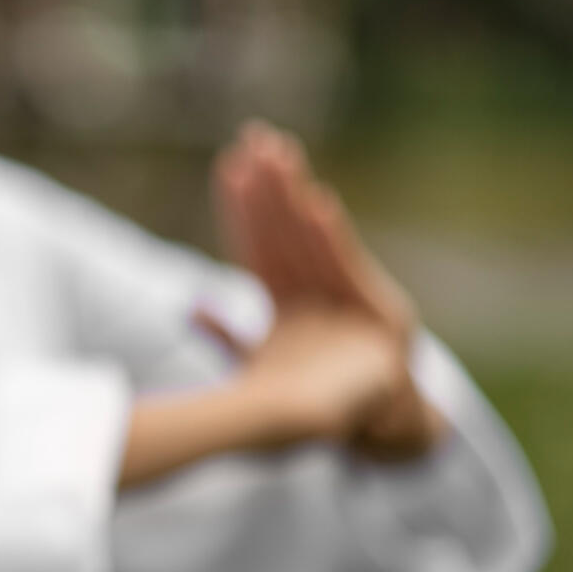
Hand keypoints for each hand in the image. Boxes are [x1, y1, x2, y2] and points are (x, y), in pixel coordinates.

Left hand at [209, 121, 445, 457]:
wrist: (370, 433)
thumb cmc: (310, 404)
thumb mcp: (258, 368)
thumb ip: (227, 338)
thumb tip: (190, 309)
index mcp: (286, 301)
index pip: (258, 244)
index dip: (242, 208)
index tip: (227, 166)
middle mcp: (317, 292)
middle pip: (284, 232)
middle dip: (268, 188)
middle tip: (253, 137)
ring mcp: (348, 300)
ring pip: (311, 242)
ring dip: (294, 200)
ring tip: (281, 157)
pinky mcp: (382, 315)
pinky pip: (347, 268)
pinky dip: (330, 238)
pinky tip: (316, 205)